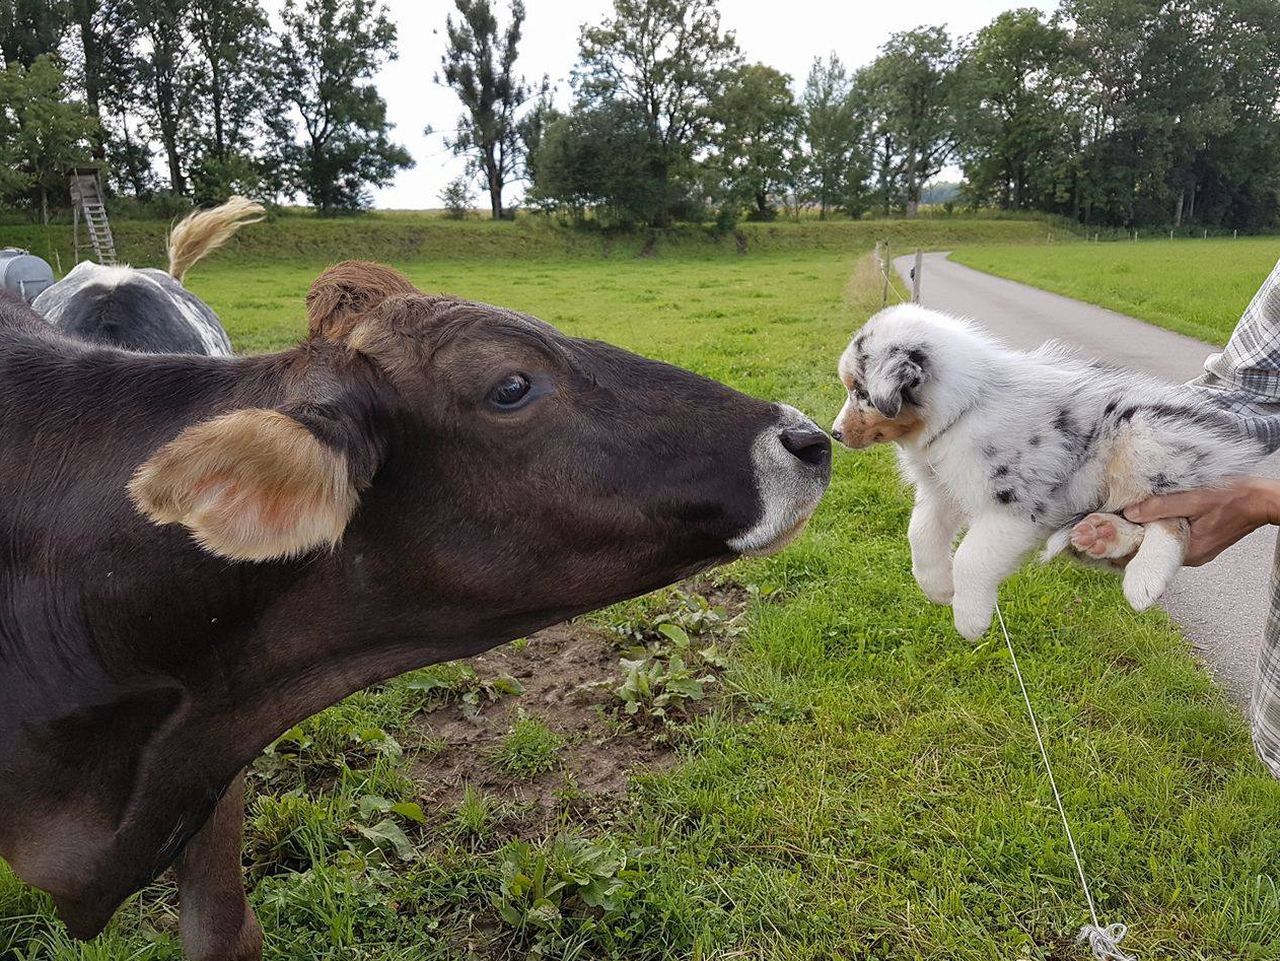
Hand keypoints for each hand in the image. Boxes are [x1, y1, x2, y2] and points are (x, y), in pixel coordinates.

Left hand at [1123, 476, 1279, 565]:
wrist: (1263, 500)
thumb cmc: (1233, 498)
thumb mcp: (1194, 499)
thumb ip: (1161, 507)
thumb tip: (1130, 513)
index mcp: (1187, 552)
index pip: (1144, 558)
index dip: (1122, 547)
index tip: (1104, 534)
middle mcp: (1190, 557)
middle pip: (1149, 551)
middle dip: (1130, 538)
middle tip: (1109, 523)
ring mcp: (1196, 550)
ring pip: (1160, 544)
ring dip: (1144, 532)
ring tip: (1124, 518)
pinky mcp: (1200, 541)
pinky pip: (1172, 538)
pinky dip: (1159, 529)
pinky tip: (1149, 516)